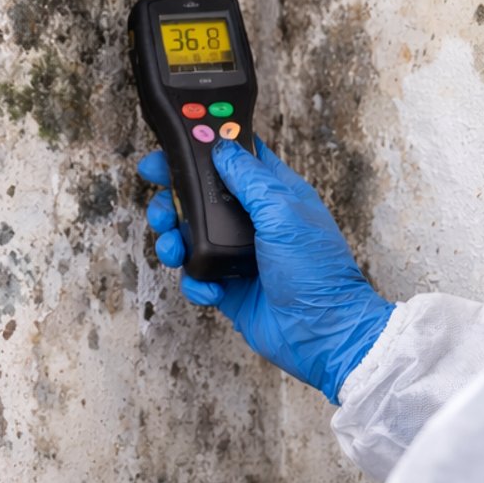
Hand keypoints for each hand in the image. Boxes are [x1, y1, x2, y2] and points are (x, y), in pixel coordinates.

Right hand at [137, 139, 393, 401]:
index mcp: (272, 194)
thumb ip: (249, 177)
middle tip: (161, 211)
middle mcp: (252, 221)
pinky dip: (194, 281)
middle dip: (172, 201)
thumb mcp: (283, 212)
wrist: (321, 334)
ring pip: (189, 236)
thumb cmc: (316, 271)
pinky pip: (197, 275)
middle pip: (198, 197)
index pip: (231, 159)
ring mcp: (238, 254)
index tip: (166, 154)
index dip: (197, 152)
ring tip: (173, 250)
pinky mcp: (228, 287)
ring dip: (173, 241)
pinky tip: (210, 289)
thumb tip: (222, 148)